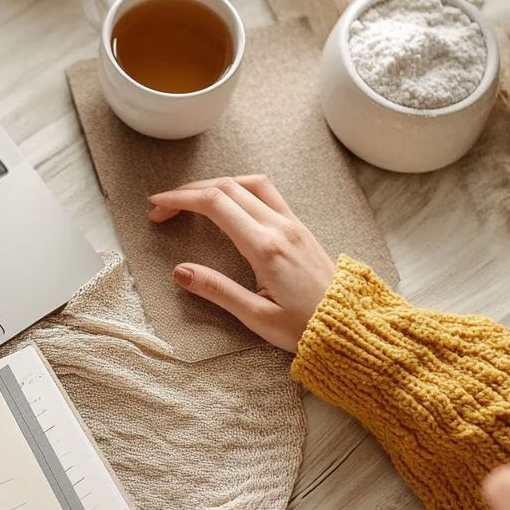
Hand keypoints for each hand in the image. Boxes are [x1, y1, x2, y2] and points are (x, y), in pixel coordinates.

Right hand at [148, 174, 335, 352]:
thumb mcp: (256, 318)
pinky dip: (239, 188)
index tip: (157, 206)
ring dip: (216, 184)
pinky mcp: (300, 228)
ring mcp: (293, 224)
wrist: (351, 327)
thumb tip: (180, 271)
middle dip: (190, 191)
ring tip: (193, 199)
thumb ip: (216, 291)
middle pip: (228, 186)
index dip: (180, 199)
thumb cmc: (306, 327)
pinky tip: (228, 204)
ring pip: (250, 182)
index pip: (215, 204)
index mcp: (266, 247)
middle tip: (164, 207)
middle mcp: (280, 227)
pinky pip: (267, 192)